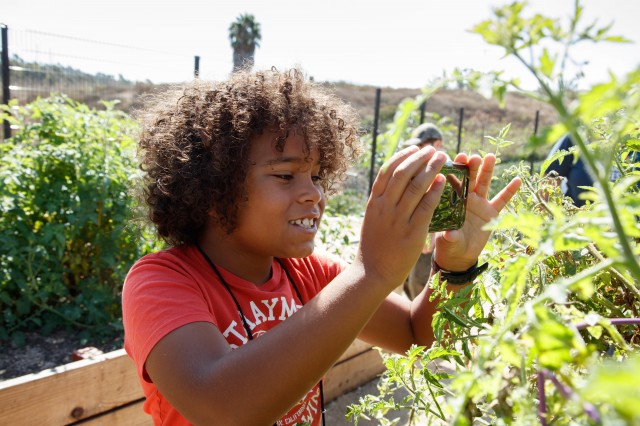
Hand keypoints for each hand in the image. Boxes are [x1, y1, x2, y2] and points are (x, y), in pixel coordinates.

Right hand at [357, 145, 447, 288]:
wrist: (372, 273)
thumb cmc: (374, 247)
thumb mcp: (372, 219)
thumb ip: (382, 202)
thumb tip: (394, 183)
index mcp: (374, 202)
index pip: (387, 171)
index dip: (403, 156)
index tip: (416, 148)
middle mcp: (384, 207)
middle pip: (403, 173)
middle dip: (420, 158)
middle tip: (434, 150)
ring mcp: (397, 219)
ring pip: (416, 186)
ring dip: (431, 168)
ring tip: (443, 158)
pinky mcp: (412, 232)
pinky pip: (426, 206)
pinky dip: (436, 191)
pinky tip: (445, 181)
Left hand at [433, 153, 521, 270]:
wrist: (459, 255)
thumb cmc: (448, 245)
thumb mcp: (447, 242)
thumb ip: (449, 236)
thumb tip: (450, 234)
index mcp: (452, 202)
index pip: (453, 183)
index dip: (455, 171)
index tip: (457, 159)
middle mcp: (465, 199)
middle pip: (469, 179)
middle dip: (471, 167)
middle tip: (474, 156)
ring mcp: (479, 204)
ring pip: (484, 184)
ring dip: (487, 170)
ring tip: (490, 156)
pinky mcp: (491, 213)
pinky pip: (502, 200)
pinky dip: (510, 191)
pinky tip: (518, 180)